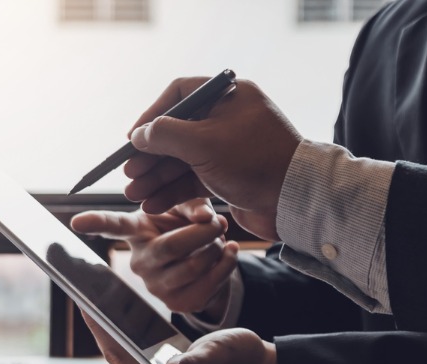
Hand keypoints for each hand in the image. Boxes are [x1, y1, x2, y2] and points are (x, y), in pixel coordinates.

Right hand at [71, 198, 238, 317]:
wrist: (206, 260)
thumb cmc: (188, 227)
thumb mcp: (187, 208)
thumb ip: (194, 204)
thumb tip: (206, 218)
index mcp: (136, 232)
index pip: (113, 226)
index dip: (95, 223)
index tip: (76, 221)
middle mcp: (139, 262)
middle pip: (171, 246)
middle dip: (203, 232)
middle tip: (219, 221)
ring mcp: (156, 287)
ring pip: (194, 266)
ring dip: (217, 248)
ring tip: (220, 239)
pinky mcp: (178, 304)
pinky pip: (209, 284)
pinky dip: (227, 264)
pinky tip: (229, 252)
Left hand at [82, 312, 277, 363]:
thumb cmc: (241, 362)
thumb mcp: (218, 356)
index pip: (121, 359)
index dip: (101, 329)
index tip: (84, 302)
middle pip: (116, 358)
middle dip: (100, 326)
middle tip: (82, 293)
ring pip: (120, 357)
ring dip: (107, 330)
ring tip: (90, 299)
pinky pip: (129, 357)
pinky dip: (121, 335)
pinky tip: (110, 313)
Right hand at [122, 78, 301, 240]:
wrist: (297, 200)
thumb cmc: (255, 162)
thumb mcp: (203, 143)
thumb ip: (165, 135)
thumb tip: (139, 135)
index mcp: (228, 96)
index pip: (178, 95)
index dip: (151, 116)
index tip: (132, 139)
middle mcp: (228, 118)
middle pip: (176, 132)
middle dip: (150, 156)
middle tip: (129, 174)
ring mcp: (228, 148)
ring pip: (182, 159)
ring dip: (156, 178)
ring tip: (134, 195)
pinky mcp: (229, 175)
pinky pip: (193, 179)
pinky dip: (173, 191)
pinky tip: (153, 204)